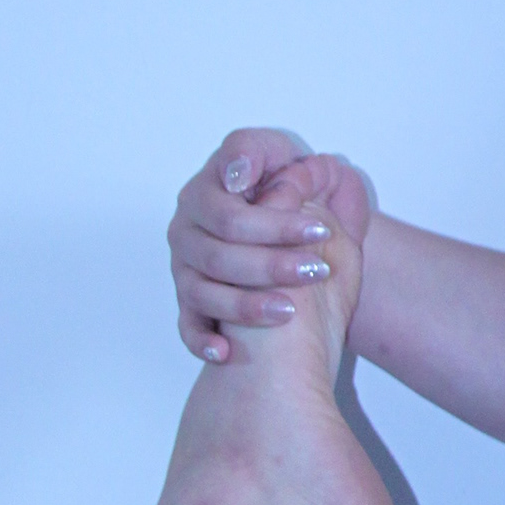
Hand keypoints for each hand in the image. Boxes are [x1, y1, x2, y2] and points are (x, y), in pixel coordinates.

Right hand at [168, 129, 374, 361]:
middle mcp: (186, 229)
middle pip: (219, 257)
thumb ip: (254, 152)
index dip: (275, 225)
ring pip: (204, 293)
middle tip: (318, 270)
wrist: (289, 213)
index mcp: (204, 192)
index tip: (320, 229)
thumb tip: (235, 173)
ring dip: (246, 305)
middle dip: (271, 266)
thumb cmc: (282, 178)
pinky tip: (225, 352)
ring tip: (291, 310)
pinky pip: (187, 326)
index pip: (230, 216)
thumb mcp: (274, 152)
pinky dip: (202, 341)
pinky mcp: (189, 300)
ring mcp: (184, 267)